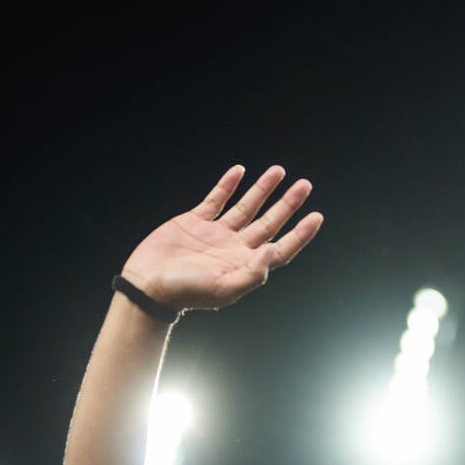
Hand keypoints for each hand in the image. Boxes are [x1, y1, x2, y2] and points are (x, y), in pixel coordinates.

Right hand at [120, 164, 322, 311]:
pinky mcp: (195, 221)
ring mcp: (216, 233)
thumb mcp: (224, 288)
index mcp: (245, 265)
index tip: (316, 216)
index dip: (300, 234)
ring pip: (246, 207)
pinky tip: (240, 171)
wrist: (148, 285)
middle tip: (305, 185)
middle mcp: (235, 248)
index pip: (281, 248)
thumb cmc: (186, 292)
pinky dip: (228, 185)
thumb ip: (253, 273)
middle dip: (288, 204)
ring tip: (279, 171)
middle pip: (270, 222)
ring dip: (263, 189)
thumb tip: (274, 251)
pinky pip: (217, 199)